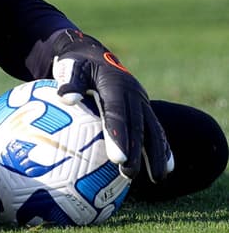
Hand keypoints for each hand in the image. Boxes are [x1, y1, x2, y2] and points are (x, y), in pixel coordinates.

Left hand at [51, 29, 173, 181]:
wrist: (94, 54)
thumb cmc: (76, 64)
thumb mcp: (70, 67)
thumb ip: (69, 81)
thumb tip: (66, 98)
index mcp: (114, 85)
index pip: (116, 113)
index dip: (118, 135)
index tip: (116, 158)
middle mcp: (133, 93)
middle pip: (137, 125)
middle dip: (136, 151)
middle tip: (129, 173)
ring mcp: (141, 101)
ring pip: (152, 129)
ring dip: (156, 154)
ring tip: (158, 178)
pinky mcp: (144, 108)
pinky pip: (155, 129)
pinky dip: (162, 148)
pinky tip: (166, 168)